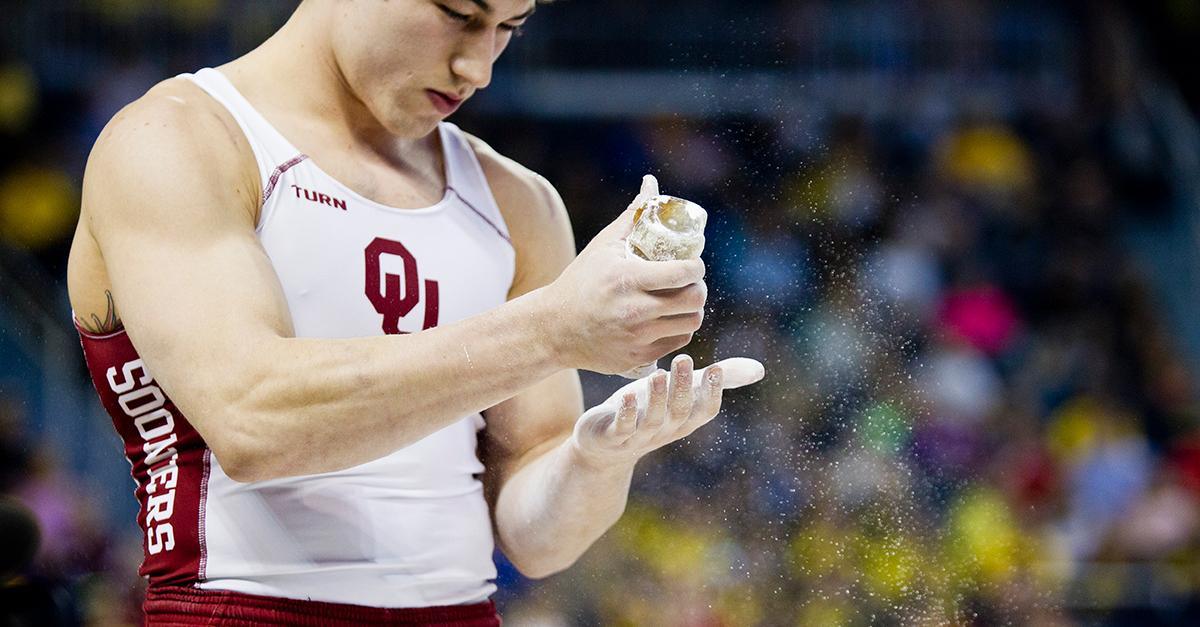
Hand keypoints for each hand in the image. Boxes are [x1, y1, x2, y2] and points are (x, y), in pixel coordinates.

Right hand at [541, 174, 708, 374]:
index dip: (696, 266)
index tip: (693, 264)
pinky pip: (676, 343)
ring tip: (681, 301)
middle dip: (698, 288)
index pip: (685, 273)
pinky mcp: (637, 358)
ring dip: (691, 311)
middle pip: (695, 301)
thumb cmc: (580, 281)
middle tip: (690, 283)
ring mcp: (637, 337)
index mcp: (629, 279)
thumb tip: (652, 183)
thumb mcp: (604, 246)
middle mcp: (635, 311)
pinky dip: (677, 330)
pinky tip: (668, 320)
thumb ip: (633, 215)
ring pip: (690, 324)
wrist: (553, 328)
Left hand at [569, 355, 765, 467]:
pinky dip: (625, 413)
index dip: (711, 392)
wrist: (604, 447)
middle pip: (679, 412)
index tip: (714, 368)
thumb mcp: (682, 391)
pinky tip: (626, 395)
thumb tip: (760, 370)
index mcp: (685, 419)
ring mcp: (638, 437)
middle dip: (682, 387)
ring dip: (656, 398)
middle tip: (682, 358)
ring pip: (651, 420)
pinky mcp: (611, 438)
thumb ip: (718, 380)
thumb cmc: (649, 410)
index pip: (705, 410)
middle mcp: (665, 430)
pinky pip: (621, 428)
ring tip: (657, 374)